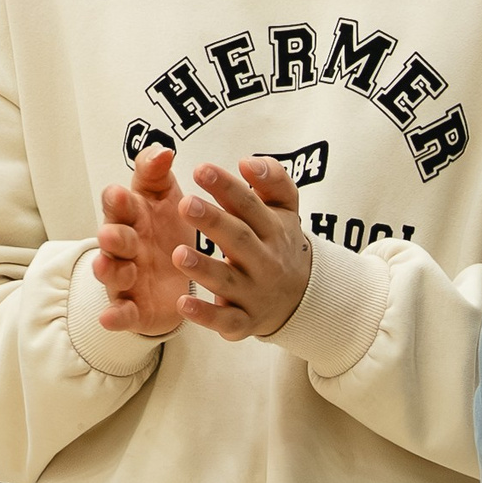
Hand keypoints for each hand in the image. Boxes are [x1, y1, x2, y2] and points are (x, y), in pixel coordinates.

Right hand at [94, 145, 196, 335]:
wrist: (179, 276)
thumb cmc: (165, 227)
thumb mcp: (162, 196)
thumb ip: (156, 173)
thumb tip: (163, 150)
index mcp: (132, 215)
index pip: (119, 204)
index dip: (118, 200)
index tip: (120, 193)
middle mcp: (125, 246)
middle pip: (112, 238)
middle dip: (111, 236)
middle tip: (111, 233)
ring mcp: (126, 277)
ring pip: (112, 272)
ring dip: (107, 269)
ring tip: (105, 266)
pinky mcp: (133, 307)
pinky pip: (122, 312)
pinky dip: (115, 316)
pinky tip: (109, 319)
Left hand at [175, 157, 312, 341]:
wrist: (303, 297)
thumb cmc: (280, 242)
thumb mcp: (285, 208)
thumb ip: (273, 179)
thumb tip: (248, 162)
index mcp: (273, 229)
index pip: (249, 205)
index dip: (226, 187)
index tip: (201, 169)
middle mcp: (265, 260)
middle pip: (238, 239)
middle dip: (213, 222)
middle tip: (185, 203)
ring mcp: (255, 293)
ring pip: (228, 280)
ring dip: (204, 269)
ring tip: (178, 254)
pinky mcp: (244, 321)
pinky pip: (226, 320)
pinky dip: (205, 314)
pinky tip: (183, 303)